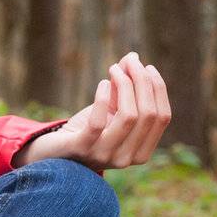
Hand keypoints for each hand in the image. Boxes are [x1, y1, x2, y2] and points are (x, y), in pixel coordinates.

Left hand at [17, 51, 171, 172]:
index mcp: (141, 152)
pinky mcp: (82, 149)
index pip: (162, 117)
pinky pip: (98, 123)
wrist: (54, 151)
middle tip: (131, 61)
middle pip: (147, 115)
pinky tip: (101, 83)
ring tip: (114, 69)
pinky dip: (102, 98)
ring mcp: (104, 156)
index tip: (148, 67)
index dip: (158, 89)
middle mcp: (127, 159)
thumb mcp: (110, 109)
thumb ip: (123, 88)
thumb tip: (133, 58)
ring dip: (124, 86)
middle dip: (142, 82)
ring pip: (128, 117)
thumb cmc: (86, 129)